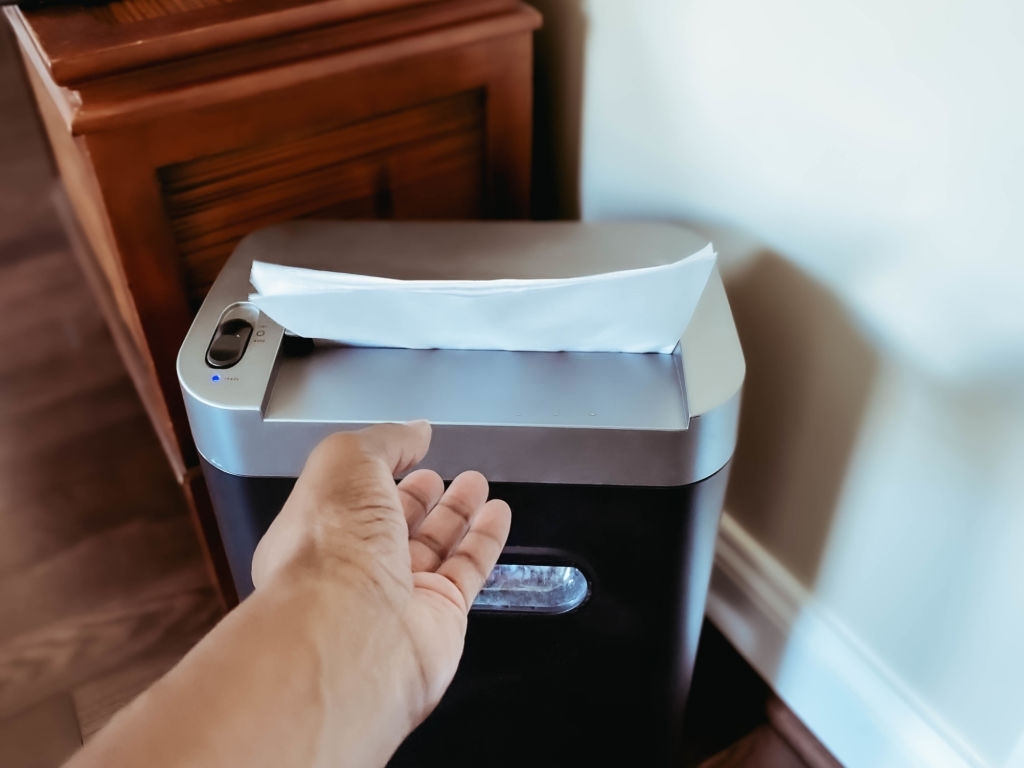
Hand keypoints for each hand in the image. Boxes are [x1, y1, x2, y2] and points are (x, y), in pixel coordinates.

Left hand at [251, 421, 510, 739]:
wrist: (351, 633)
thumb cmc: (330, 547)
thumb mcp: (345, 462)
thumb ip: (384, 441)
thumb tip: (414, 431)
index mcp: (316, 531)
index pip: (351, 497)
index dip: (381, 472)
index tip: (408, 454)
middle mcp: (353, 569)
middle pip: (393, 526)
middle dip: (420, 497)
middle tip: (446, 475)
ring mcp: (396, 598)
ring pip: (433, 548)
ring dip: (457, 515)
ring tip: (478, 485)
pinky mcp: (439, 619)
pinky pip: (467, 572)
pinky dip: (485, 542)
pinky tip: (498, 516)